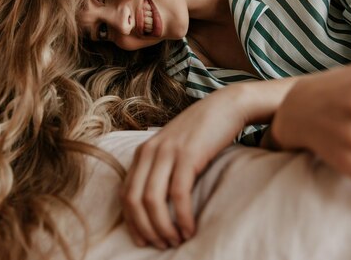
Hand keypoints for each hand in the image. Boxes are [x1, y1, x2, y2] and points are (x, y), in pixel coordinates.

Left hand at [120, 83, 251, 248]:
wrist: (225, 106)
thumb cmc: (202, 132)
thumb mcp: (173, 148)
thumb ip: (161, 168)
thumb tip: (157, 203)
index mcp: (143, 152)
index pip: (125, 193)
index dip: (131, 221)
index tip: (143, 240)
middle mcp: (150, 152)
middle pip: (134, 200)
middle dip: (145, 229)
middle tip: (160, 245)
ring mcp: (167, 152)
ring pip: (152, 200)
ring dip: (162, 227)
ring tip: (175, 241)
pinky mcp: (187, 155)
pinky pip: (178, 194)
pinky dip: (181, 217)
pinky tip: (189, 229)